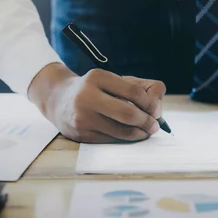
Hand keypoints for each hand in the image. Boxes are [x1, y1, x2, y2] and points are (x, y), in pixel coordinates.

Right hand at [28, 63, 165, 142]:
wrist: (58, 100)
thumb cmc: (95, 89)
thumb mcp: (114, 80)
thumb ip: (141, 87)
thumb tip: (159, 105)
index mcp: (98, 77)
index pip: (134, 92)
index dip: (151, 103)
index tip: (157, 110)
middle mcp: (87, 96)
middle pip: (128, 113)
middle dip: (147, 121)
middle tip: (155, 125)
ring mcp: (82, 117)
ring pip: (121, 131)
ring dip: (139, 134)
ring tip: (146, 131)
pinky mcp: (81, 134)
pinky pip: (111, 140)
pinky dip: (125, 139)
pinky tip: (131, 135)